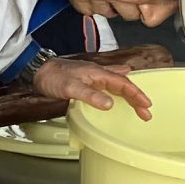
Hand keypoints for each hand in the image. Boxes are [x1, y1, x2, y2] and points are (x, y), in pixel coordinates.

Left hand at [30, 55, 155, 121]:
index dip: (136, 95)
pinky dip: (117, 90)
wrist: (38, 71)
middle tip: (146, 112)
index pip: (123, 84)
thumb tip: (109, 104)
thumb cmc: (53, 77)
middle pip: (123, 85)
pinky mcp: (87, 82)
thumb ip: (90, 95)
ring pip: (117, 84)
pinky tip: (117, 92)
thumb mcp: (71, 88)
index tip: (146, 106)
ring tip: (138, 105)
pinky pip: (108, 85)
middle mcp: (98, 74)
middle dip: (136, 98)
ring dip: (129, 95)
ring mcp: (93, 77)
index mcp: (98, 73)